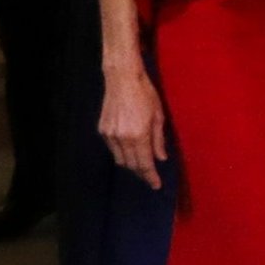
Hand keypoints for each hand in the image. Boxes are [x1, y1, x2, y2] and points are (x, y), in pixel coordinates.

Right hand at [99, 67, 167, 188]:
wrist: (122, 78)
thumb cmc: (145, 93)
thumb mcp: (158, 116)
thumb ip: (159, 140)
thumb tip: (161, 158)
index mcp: (139, 135)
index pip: (145, 164)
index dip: (151, 177)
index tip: (156, 185)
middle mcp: (123, 138)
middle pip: (132, 165)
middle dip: (142, 173)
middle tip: (150, 177)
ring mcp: (110, 135)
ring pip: (120, 160)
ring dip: (131, 165)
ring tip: (141, 166)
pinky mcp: (103, 130)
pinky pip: (113, 150)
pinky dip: (122, 154)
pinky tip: (129, 151)